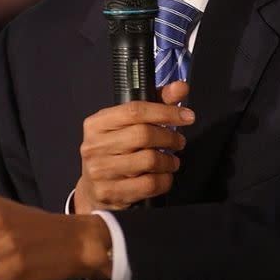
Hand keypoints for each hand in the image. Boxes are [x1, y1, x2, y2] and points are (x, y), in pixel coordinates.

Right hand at [74, 81, 192, 213]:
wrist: (93, 188)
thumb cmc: (117, 149)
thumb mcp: (130, 124)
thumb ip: (157, 102)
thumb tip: (181, 87)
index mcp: (97, 123)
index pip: (135, 110)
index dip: (166, 111)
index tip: (187, 116)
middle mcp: (94, 146)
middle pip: (144, 135)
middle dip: (170, 138)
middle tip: (179, 142)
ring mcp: (99, 171)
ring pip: (149, 161)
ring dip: (169, 161)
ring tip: (172, 161)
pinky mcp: (109, 192)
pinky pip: (149, 184)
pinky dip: (165, 180)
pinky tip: (164, 176)